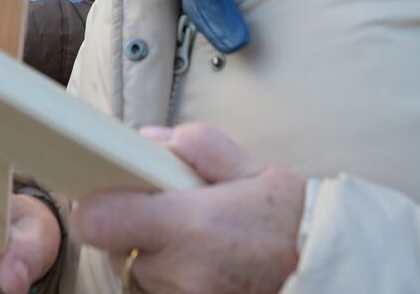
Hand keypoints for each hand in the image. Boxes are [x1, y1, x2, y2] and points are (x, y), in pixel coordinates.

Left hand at [72, 123, 304, 293]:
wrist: (323, 270)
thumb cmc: (290, 219)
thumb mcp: (252, 167)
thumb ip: (197, 146)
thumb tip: (146, 140)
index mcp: (192, 225)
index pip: (100, 221)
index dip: (96, 204)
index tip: (111, 189)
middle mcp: (182, 271)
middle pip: (113, 248)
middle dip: (130, 226)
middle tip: (168, 211)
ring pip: (134, 273)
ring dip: (150, 255)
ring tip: (195, 240)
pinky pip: (156, 290)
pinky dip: (168, 275)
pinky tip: (200, 261)